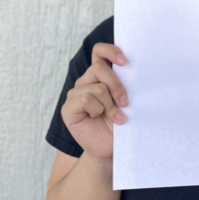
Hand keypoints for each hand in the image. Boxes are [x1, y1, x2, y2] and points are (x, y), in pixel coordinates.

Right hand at [60, 43, 129, 161]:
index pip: (99, 52)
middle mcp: (85, 82)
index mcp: (99, 76)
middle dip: (117, 86)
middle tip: (125, 103)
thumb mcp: (125, 99)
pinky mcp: (68, 108)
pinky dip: (97, 109)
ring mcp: (75, 95)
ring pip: (96, 87)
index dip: (110, 50)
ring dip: (109, 104)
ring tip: (114, 116)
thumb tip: (130, 68)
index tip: (124, 62)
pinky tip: (99, 118)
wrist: (110, 148)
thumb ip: (123, 83)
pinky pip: (85, 98)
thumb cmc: (120, 124)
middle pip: (99, 68)